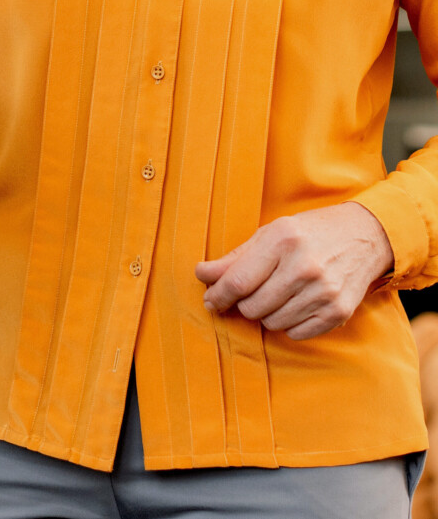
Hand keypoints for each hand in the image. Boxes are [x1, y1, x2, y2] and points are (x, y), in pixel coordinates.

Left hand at [196, 201, 393, 340]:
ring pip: (272, 323)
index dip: (218, 295)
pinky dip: (287, 324)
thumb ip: (235, 257)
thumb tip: (203, 275)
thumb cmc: (308, 233)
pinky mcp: (338, 312)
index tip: (210, 299)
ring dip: (265, 314)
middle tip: (248, 292)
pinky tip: (294, 304)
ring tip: (275, 294)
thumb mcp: (270, 233)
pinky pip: (296, 333)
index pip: (238, 280)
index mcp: (282, 240)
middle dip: (242, 303)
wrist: (363, 236)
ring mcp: (324, 292)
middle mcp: (304, 267)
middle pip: (253, 306)